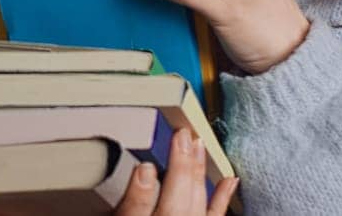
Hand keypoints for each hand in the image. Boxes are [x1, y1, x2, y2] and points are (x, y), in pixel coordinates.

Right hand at [114, 127, 238, 214]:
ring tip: (197, 144)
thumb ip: (124, 203)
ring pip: (195, 205)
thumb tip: (134, 173)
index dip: (139, 190)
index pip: (135, 212)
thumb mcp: (111, 212)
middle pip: (173, 205)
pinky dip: (223, 197)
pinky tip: (230, 179)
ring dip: (197, 173)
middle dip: (180, 169)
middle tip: (181, 134)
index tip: (143, 166)